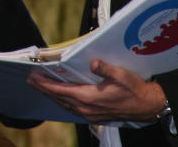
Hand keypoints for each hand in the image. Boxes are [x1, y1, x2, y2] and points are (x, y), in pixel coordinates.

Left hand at [27, 59, 165, 122]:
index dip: (46, 84)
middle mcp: (86, 108)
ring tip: (40, 86)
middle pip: (59, 98)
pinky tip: (59, 96)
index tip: (34, 77)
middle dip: (43, 89)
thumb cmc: (134, 90)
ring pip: (64, 104)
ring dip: (51, 95)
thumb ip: (105, 68)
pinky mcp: (93, 115)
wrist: (146, 106)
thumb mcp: (121, 75)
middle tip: (31, 79)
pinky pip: (72, 108)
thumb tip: (93, 63)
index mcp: (90, 98)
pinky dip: (62, 100)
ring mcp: (89, 114)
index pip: (61, 90)